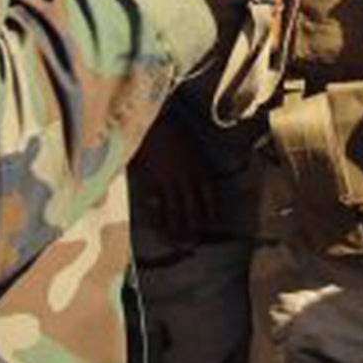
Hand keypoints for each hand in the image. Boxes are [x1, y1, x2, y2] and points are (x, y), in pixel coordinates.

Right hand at [131, 115, 216, 244]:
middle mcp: (186, 178)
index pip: (208, 195)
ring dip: (175, 229)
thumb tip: (194, 185)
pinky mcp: (151, 182)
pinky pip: (155, 205)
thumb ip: (193, 167)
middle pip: (192, 208)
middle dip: (193, 226)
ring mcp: (168, 181)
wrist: (152, 122)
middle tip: (193, 241)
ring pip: (174, 211)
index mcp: (198, 168)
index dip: (210, 210)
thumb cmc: (172, 131)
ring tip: (175, 241)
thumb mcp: (190, 148)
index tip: (211, 222)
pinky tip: (156, 227)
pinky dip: (156, 218)